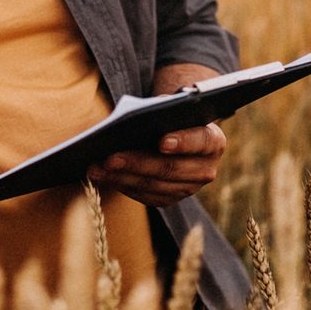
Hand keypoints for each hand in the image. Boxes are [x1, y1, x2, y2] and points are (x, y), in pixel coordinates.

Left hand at [87, 122, 225, 207]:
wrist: (178, 135)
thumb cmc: (172, 117)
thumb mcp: (172, 109)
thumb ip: (161, 112)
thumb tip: (132, 120)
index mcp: (213, 141)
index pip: (200, 141)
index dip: (182, 142)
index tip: (161, 141)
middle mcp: (206, 169)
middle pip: (170, 168)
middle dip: (137, 163)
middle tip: (110, 157)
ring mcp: (189, 188)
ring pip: (154, 186)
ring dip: (122, 177)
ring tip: (97, 168)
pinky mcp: (171, 199)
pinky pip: (145, 196)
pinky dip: (123, 186)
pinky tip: (103, 177)